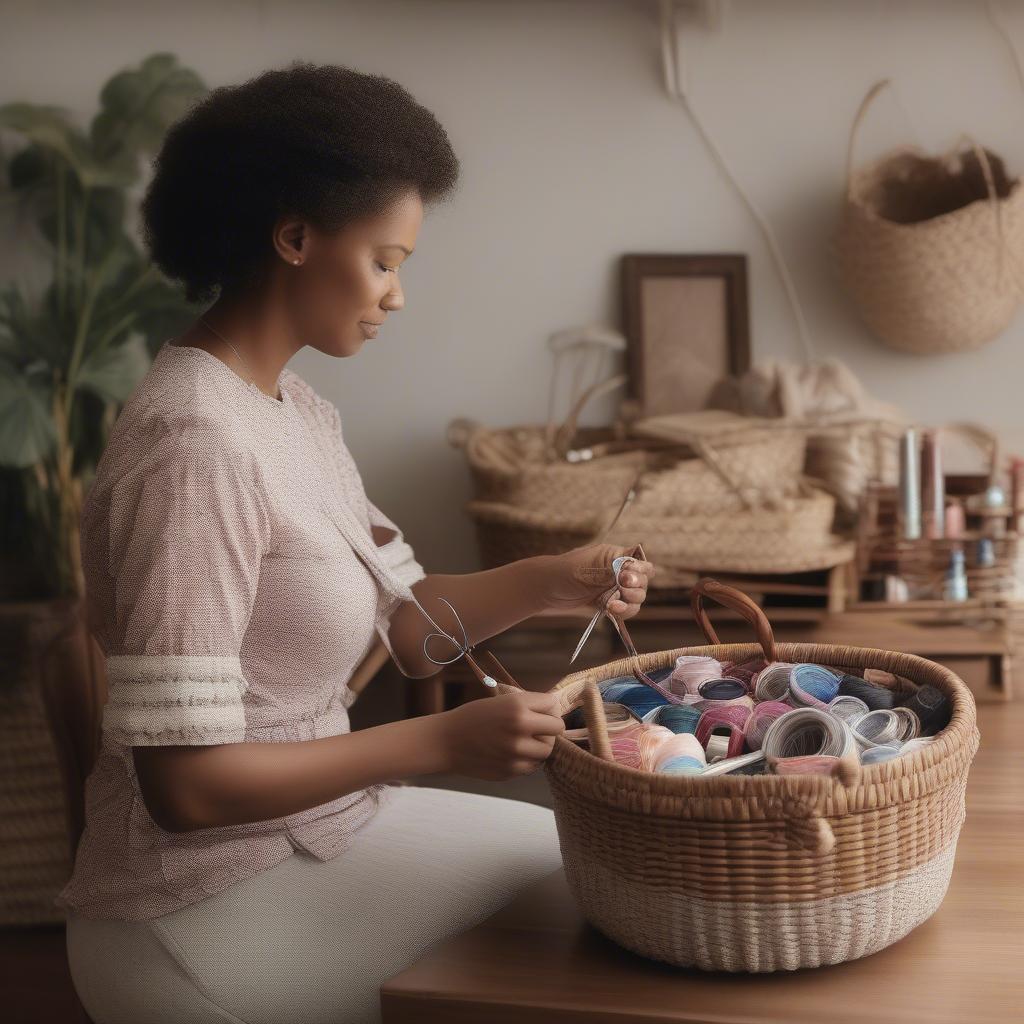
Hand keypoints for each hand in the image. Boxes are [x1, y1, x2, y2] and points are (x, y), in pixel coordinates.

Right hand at [437, 690, 565, 780]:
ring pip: (547, 750)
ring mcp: (517, 753)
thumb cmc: (473, 717)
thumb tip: (555, 709)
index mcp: (517, 706)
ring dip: (540, 745)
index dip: (548, 708)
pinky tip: (512, 752)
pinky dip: (528, 760)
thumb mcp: (500, 701)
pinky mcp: (512, 771)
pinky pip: (532, 765)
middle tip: (537, 727)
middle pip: (557, 728)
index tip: (540, 710)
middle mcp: (520, 728)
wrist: (446, 741)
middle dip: (549, 727)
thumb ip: (528, 705)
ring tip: (524, 740)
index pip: (553, 705)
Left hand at [541, 543, 655, 618]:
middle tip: (622, 590)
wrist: (545, 589)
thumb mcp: (589, 567)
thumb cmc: (563, 572)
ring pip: (636, 598)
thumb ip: (612, 567)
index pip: (640, 562)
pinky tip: (611, 610)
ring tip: (613, 605)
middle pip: (642, 582)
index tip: (626, 578)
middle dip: (636, 588)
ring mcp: (614, 589)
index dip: (638, 571)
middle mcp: (619, 572)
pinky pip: (625, 610)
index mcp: (615, 556)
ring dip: (630, 603)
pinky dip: (622, 612)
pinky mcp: (609, 603)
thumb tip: (634, 562)